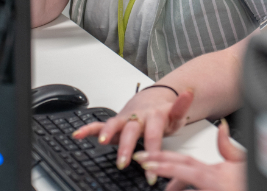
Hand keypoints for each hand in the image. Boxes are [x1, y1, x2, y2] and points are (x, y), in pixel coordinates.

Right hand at [73, 87, 193, 169]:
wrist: (151, 100)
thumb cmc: (163, 114)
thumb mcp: (176, 114)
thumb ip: (182, 108)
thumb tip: (189, 93)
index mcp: (154, 116)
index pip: (153, 137)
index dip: (152, 154)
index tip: (151, 174)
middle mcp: (138, 117)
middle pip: (131, 131)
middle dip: (126, 147)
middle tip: (124, 162)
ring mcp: (125, 119)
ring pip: (114, 125)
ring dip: (107, 133)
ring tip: (101, 143)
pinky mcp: (115, 122)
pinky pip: (99, 124)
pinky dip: (88, 128)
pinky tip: (77, 134)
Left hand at [134, 119, 245, 190]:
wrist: (265, 185)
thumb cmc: (250, 180)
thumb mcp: (242, 162)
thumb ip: (228, 146)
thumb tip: (221, 126)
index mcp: (214, 172)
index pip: (185, 161)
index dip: (164, 157)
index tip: (146, 157)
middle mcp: (210, 181)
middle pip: (180, 170)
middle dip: (158, 164)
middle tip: (141, 161)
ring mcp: (211, 190)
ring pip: (184, 187)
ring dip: (170, 184)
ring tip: (154, 180)